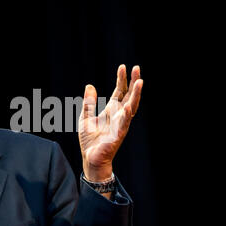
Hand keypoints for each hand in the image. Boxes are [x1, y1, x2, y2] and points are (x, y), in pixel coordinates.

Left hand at [78, 64, 142, 182]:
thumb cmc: (90, 140)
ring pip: (131, 107)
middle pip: (129, 96)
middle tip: (137, 68)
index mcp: (111, 110)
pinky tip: (128, 106)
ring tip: (139, 82)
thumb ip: (88, 103)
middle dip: (133, 82)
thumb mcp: (86, 117)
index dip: (121, 80)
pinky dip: (126, 115)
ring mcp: (120, 125)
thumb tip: (89, 85)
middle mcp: (118, 116)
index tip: (123, 67)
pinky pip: (123, 124)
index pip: (119, 92)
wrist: (90, 158)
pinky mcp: (118, 135)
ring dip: (135, 95)